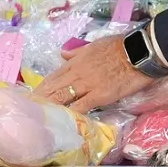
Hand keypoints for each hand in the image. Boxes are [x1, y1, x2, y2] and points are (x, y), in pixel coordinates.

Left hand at [34, 34, 155, 112]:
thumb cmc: (119, 46)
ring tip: (39, 117)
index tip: (33, 95)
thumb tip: (63, 54)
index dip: (42, 86)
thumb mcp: (94, 44)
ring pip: (63, 97)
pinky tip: (63, 122)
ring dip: (50, 107)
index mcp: (76, 61)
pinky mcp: (99, 95)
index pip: (53, 76)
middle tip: (29, 110)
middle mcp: (77, 73)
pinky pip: (81, 106)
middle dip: (41, 99)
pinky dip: (71, 114)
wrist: (138, 52)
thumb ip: (77, 51)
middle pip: (54, 88)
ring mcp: (87, 85)